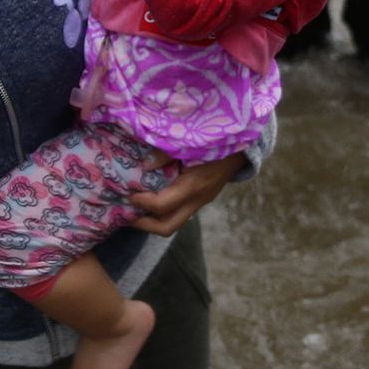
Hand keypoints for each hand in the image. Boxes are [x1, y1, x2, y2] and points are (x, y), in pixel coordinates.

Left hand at [126, 152, 248, 234]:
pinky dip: (161, 211)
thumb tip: (144, 164)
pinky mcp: (200, 199)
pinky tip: (150, 199)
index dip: (140, 202)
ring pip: (172, 223)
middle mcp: (197, 199)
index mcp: (194, 186)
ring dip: (151, 220)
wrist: (243, 147)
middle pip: (166, 227)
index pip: (161, 205)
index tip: (126, 192)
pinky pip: (178, 212)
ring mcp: (200, 202)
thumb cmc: (215, 141)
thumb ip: (167, 152)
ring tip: (133, 209)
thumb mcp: (191, 142)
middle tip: (124, 214)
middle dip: (142, 224)